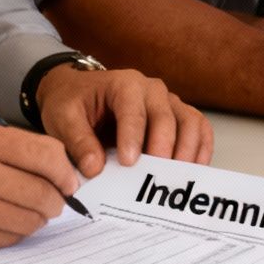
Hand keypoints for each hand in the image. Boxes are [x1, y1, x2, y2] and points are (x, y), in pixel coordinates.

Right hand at [0, 123, 82, 250]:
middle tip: (54, 201)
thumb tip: (65, 170)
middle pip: (42, 192)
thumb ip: (16, 148)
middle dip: (57, 201)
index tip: (69, 180)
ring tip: (30, 211)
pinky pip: (9, 239)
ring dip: (38, 219)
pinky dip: (16, 233)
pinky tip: (6, 222)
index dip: (65, 171)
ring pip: (30, 220)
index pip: (46, 154)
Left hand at [37, 62, 214, 175]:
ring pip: (190, 122)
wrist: (80, 94)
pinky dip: (201, 148)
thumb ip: (77, 141)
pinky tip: (192, 170)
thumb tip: (95, 168)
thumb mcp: (62, 118)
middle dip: (163, 148)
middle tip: (154, 177)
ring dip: (187, 151)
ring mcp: (168, 102)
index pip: (133, 110)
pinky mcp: (178, 116)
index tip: (129, 163)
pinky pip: (199, 128)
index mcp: (122, 85)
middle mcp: (151, 90)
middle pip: (166, 117)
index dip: (133, 137)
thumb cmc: (73, 103)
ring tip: (174, 178)